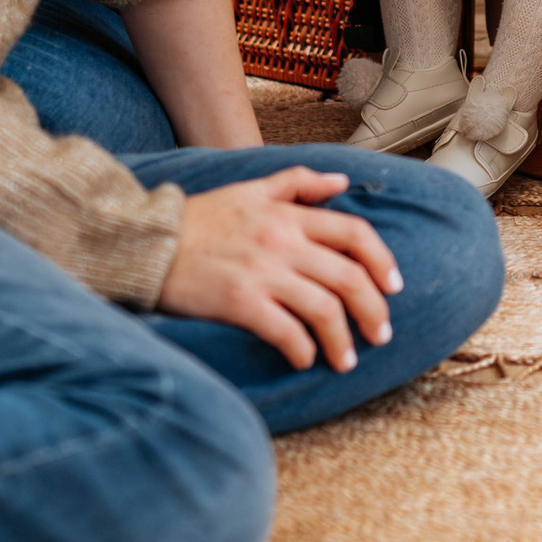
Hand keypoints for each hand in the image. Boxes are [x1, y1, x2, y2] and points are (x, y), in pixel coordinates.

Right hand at [157, 167, 402, 372]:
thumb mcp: (251, 188)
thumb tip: (342, 183)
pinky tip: (305, 360)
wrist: (147, 240)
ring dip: (343, 341)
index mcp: (289, 214)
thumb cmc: (200, 218)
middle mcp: (282, 241)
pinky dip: (303, 350)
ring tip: (346, 360)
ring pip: (325, 309)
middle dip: (374, 311)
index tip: (394, 287)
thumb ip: (299, 182)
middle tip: (381, 334)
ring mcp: (262, 272)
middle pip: (350, 277)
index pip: (356, 234)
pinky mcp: (239, 301)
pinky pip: (287, 332)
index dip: (383, 262)